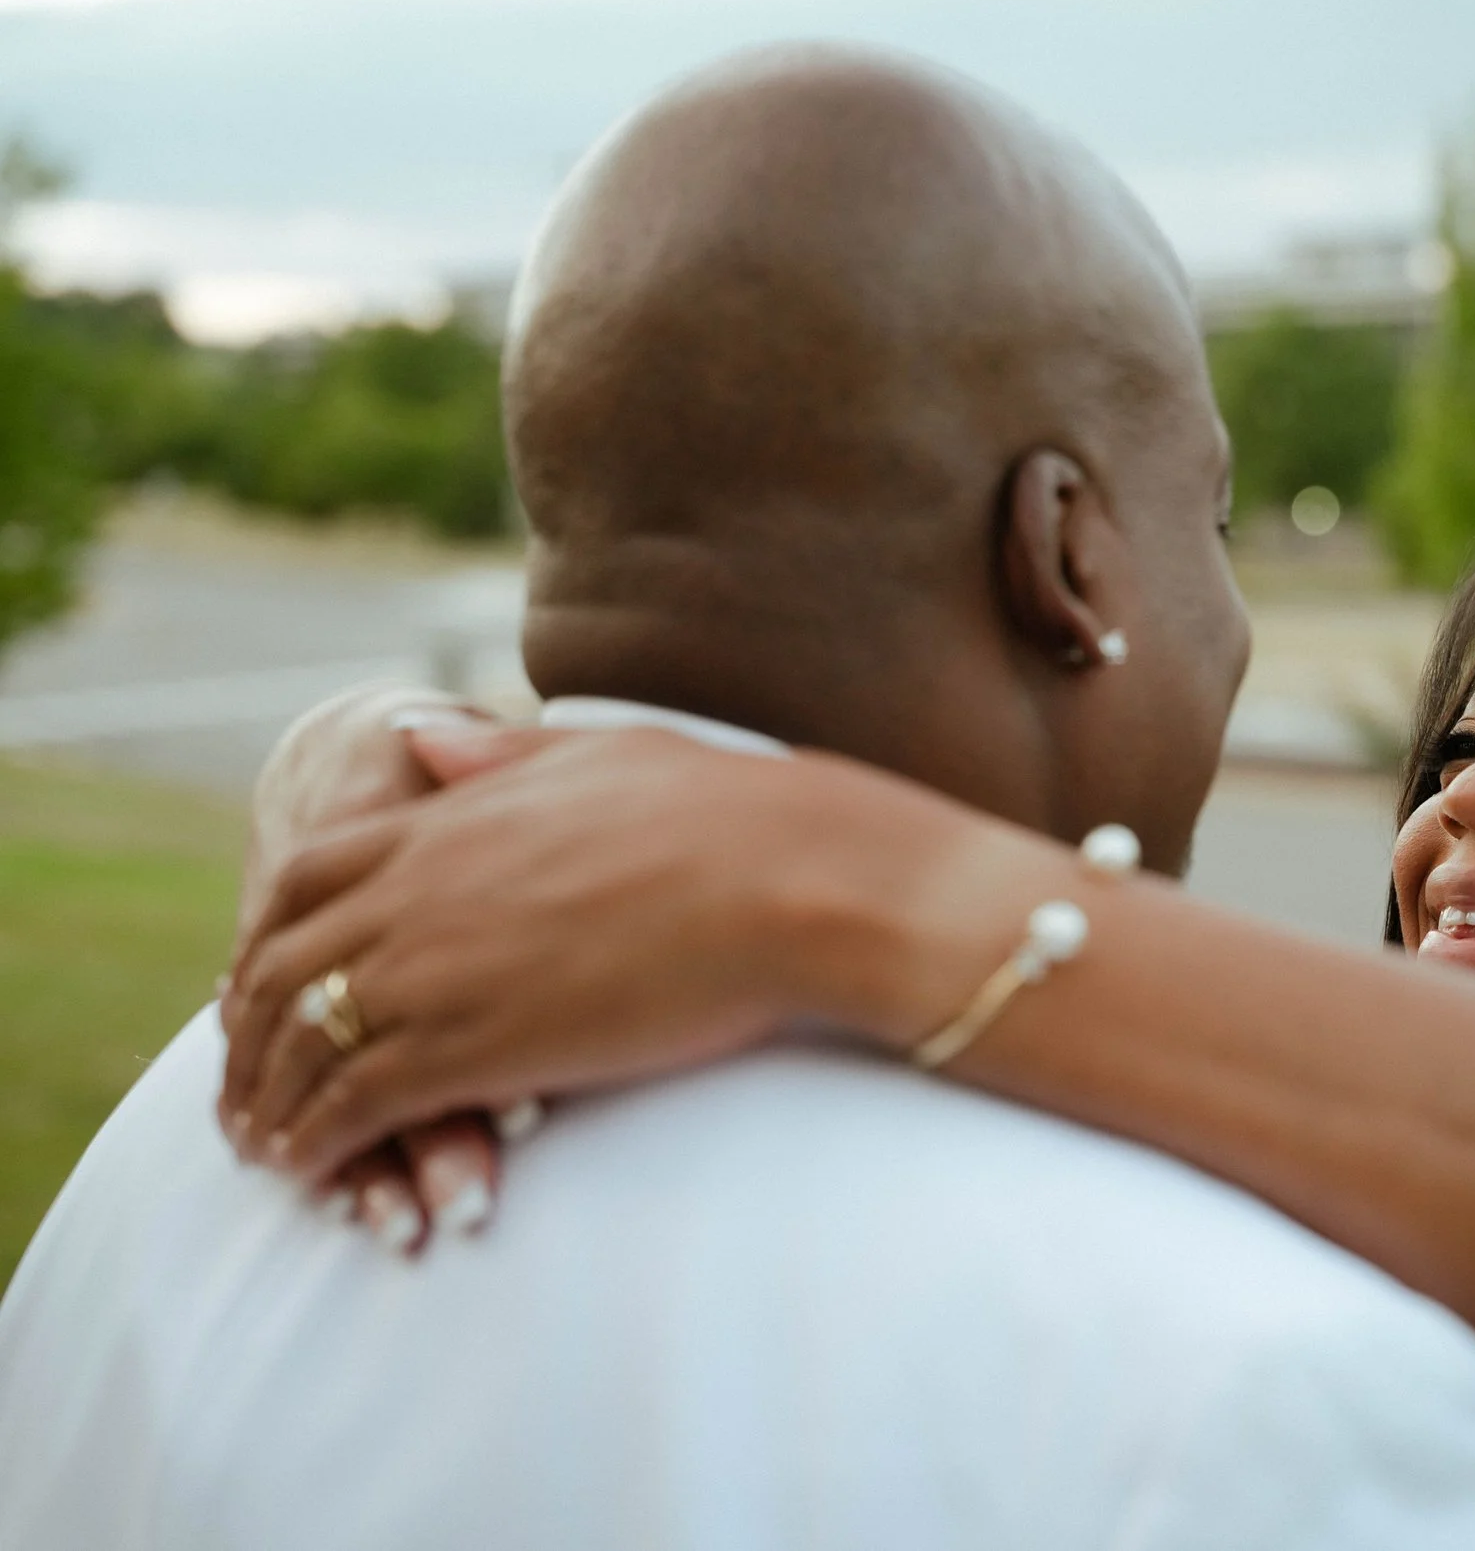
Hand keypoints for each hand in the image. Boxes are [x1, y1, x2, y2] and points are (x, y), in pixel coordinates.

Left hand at [218, 728, 973, 1185]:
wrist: (793, 880)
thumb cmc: (732, 815)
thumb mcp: (601, 757)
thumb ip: (499, 761)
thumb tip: (419, 737)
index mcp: (449, 821)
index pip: (305, 879)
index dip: (269, 940)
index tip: (268, 986)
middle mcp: (419, 892)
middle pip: (279, 967)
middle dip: (248, 1034)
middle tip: (248, 1084)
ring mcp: (435, 969)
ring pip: (299, 1044)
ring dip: (265, 1101)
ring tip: (263, 1146)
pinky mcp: (471, 1046)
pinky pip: (350, 1105)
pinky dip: (311, 1142)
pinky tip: (309, 1172)